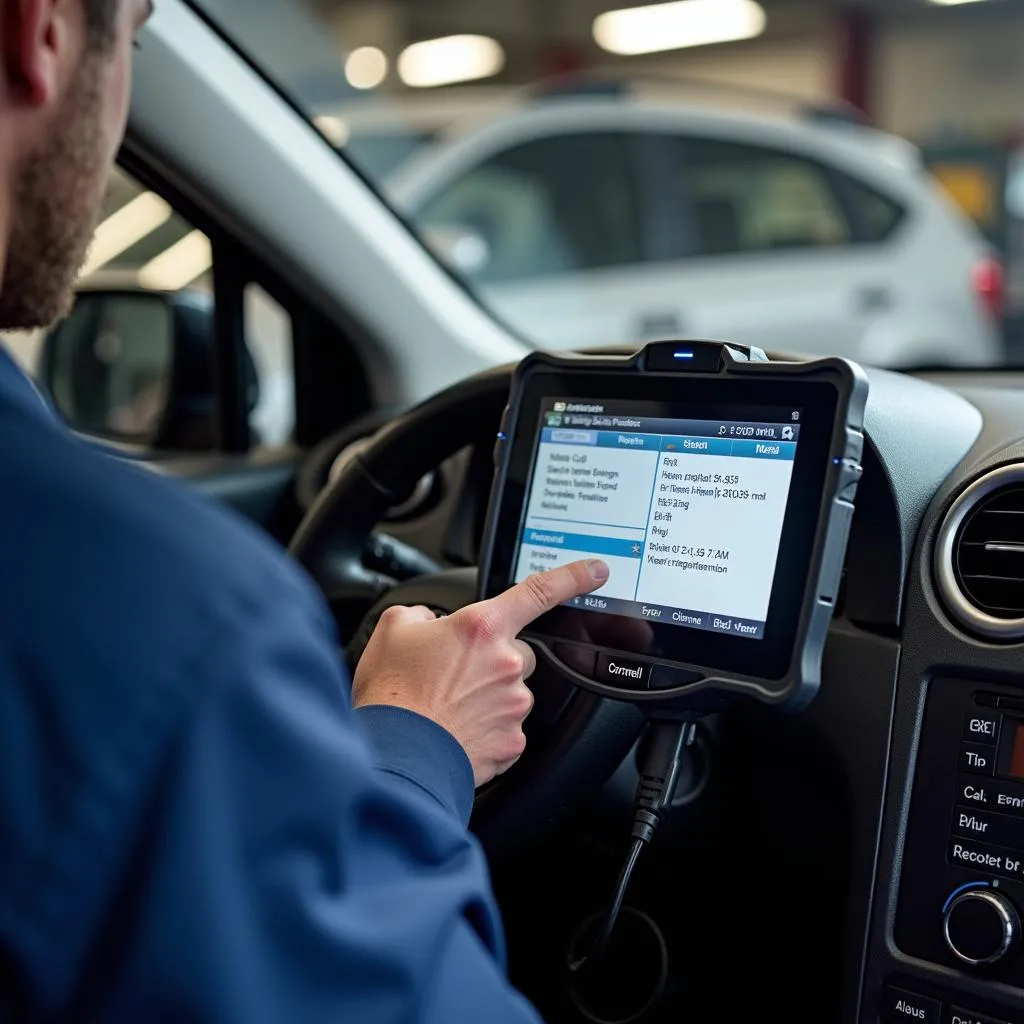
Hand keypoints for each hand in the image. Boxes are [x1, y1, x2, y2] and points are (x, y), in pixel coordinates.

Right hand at [352, 559, 609, 786]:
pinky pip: (507, 729)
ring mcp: (514, 705)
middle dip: (495, 660)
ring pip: (513, 693)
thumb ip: (421, 615)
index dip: (573, 577)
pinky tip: (457, 731)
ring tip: (449, 707)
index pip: (539, 592)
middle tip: (457, 676)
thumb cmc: (392, 694)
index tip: (597, 570)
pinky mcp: (513, 743)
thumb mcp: (394, 630)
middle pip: (519, 653)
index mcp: (482, 627)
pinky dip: (487, 730)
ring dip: (489, 697)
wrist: (395, 755)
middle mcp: (507, 663)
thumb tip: (430, 622)